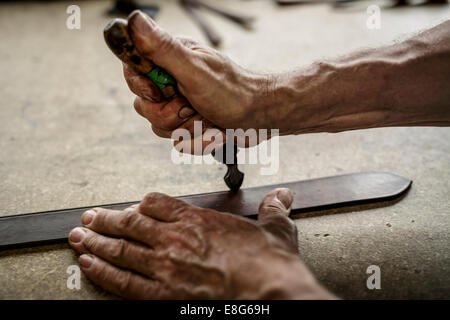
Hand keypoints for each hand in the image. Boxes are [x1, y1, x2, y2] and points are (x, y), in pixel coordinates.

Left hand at [68, 188, 334, 298]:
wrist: (271, 293)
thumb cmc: (270, 265)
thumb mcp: (277, 230)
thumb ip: (274, 209)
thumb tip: (283, 197)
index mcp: (198, 220)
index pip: (156, 202)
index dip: (140, 203)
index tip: (132, 206)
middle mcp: (175, 239)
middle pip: (129, 222)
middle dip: (106, 219)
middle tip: (90, 217)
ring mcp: (165, 266)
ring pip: (120, 248)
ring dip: (96, 241)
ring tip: (79, 236)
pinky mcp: (162, 294)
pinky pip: (122, 281)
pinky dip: (102, 271)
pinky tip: (88, 264)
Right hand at [124, 11, 285, 153]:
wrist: (262, 118)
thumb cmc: (234, 91)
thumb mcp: (194, 69)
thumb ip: (162, 48)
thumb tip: (134, 20)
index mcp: (171, 60)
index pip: (133, 71)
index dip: (142, 86)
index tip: (160, 92)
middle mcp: (173, 81)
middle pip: (145, 106)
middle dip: (171, 114)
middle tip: (193, 105)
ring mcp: (180, 104)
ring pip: (160, 127)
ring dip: (188, 129)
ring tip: (208, 119)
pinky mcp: (189, 124)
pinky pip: (178, 143)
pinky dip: (199, 141)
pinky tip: (214, 132)